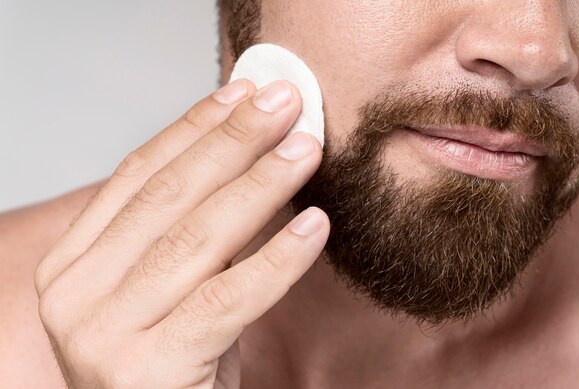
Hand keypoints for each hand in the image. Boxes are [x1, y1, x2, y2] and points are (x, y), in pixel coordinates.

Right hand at [34, 78, 328, 387]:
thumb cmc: (166, 366)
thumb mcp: (166, 291)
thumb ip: (187, 232)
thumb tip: (249, 157)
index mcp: (72, 266)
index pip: (137, 176)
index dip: (193, 128)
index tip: (241, 93)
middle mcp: (75, 295)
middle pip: (168, 197)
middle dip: (233, 142)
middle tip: (285, 104)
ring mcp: (104, 334)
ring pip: (198, 239)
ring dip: (260, 185)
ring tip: (306, 150)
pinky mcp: (148, 371)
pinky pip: (228, 300)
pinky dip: (277, 259)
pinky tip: (314, 226)